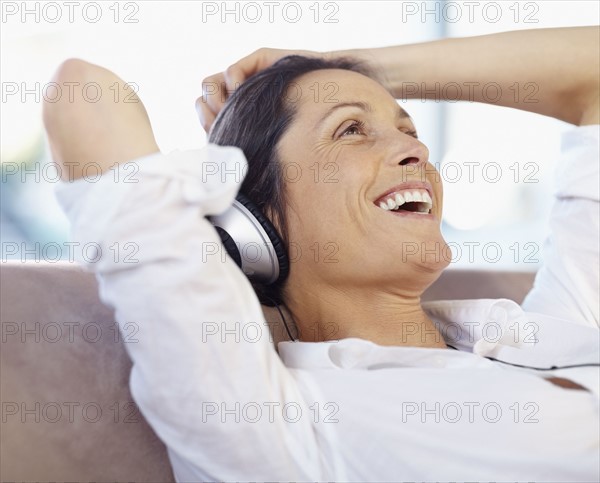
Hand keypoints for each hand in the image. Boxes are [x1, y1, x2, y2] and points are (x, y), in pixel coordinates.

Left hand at [196, 47, 323, 131]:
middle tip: (228, 124)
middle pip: (203, 101)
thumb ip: (242, 142)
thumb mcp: (266, 142)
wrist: (332, 104)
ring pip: (209, 84)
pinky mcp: (258, 62)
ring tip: (232, 108)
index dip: (208, 125)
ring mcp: (247, 78)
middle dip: (211, 115)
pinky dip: (232, 83)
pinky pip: (230, 71)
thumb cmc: (301, 129)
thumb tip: (215, 143)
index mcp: (238, 114)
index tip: (221, 135)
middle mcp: (238, 95)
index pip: (206, 116)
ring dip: (217, 100)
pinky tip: (242, 92)